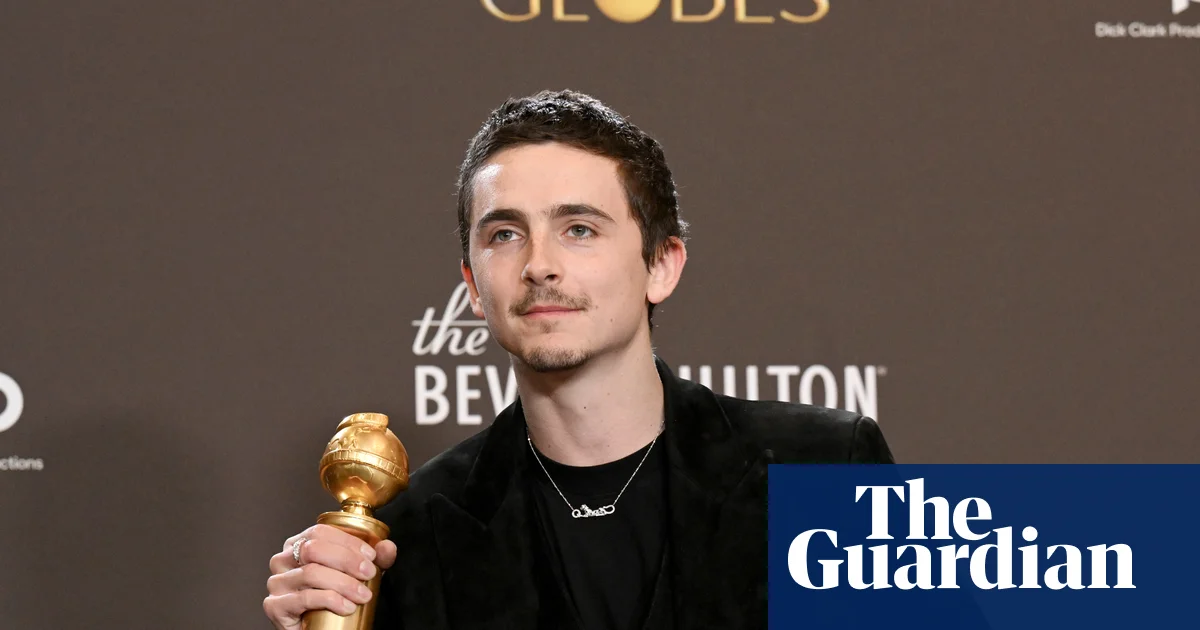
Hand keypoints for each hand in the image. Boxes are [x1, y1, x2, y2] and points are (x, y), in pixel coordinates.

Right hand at [263, 524, 397, 629]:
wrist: (317, 629)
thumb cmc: (332, 599)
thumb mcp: (357, 575)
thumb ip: (375, 560)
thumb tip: (388, 547)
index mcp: (298, 545)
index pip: (320, 532)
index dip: (348, 541)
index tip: (371, 555)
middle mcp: (282, 560)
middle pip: (313, 549)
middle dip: (347, 560)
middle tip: (368, 573)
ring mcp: (276, 582)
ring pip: (311, 573)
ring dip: (343, 583)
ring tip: (363, 595)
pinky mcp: (274, 605)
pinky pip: (304, 598)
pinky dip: (330, 600)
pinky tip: (347, 607)